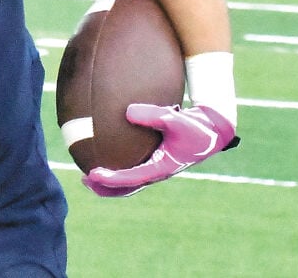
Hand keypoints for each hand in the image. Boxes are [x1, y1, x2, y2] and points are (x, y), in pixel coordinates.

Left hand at [83, 104, 236, 196]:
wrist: (213, 130)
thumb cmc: (196, 125)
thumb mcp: (175, 118)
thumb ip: (153, 115)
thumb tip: (127, 111)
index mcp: (161, 168)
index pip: (130, 178)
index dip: (110, 179)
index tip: (92, 174)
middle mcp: (158, 172)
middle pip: (127, 187)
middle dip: (105, 187)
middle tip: (84, 179)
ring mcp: (158, 168)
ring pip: (131, 182)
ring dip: (111, 181)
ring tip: (91, 174)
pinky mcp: (159, 161)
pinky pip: (135, 169)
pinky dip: (120, 168)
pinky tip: (109, 153)